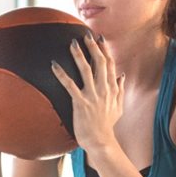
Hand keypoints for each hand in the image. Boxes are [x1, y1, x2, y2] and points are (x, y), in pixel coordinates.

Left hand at [52, 35, 122, 154]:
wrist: (101, 141)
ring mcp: (92, 95)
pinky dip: (61, 74)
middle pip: (99, 62)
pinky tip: (53, 65)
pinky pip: (69, 85)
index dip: (104, 50)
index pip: (110, 64)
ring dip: (79, 55)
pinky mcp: (81, 103)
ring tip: (72, 43)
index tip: (100, 39)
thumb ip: (120, 89)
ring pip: (86, 70)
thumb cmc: (107, 125)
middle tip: (85, 35)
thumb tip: (122, 75)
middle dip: (93, 47)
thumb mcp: (119, 106)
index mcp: (112, 89)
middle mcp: (104, 89)